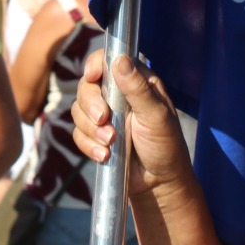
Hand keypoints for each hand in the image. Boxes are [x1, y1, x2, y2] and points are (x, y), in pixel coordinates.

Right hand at [69, 50, 193, 197]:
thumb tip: (121, 60)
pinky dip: (88, 145)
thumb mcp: (156, 116)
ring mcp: (105, 116)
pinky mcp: (95, 136)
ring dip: (91, 129)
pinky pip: (78, 134)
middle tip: (103, 120)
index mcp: (136, 82)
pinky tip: (104, 155)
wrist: (159, 184)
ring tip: (110, 143)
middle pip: (87, 85)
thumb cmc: (166, 145)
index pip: (108, 60)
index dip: (95, 65)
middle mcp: (117, 95)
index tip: (92, 76)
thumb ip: (138, 89)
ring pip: (78, 110)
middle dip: (91, 104)